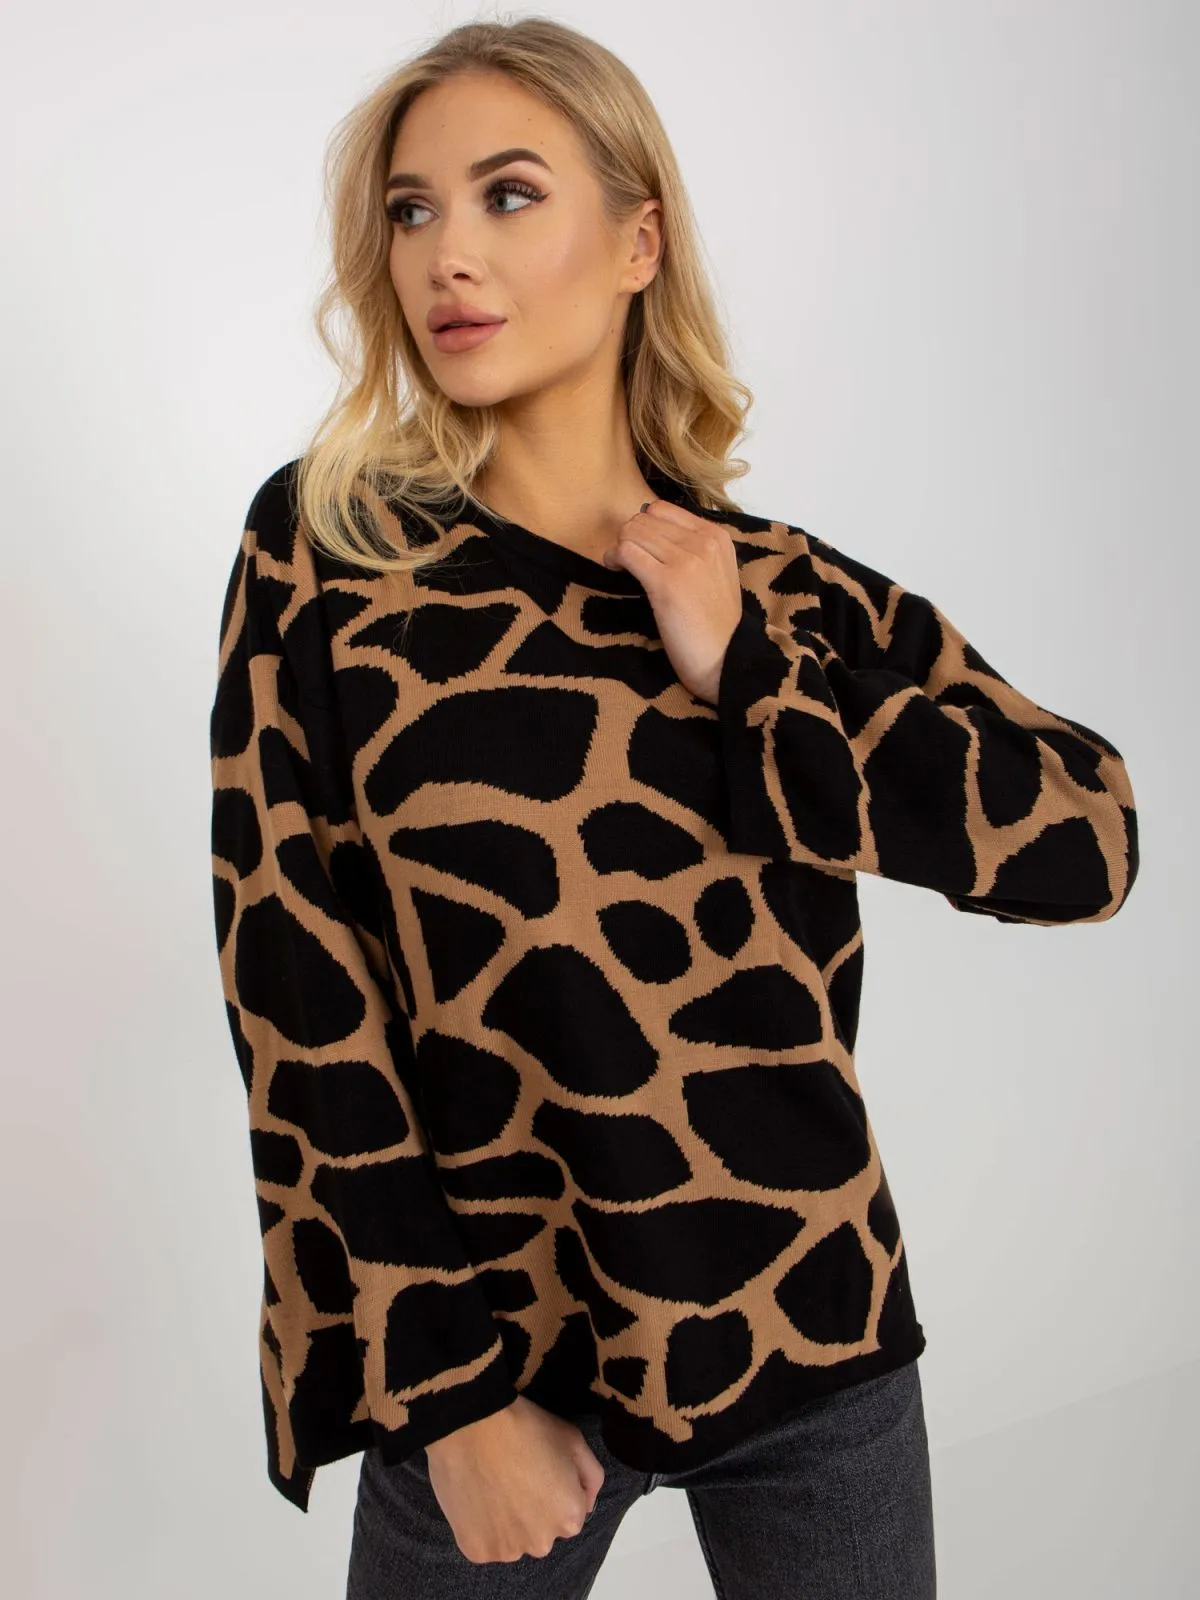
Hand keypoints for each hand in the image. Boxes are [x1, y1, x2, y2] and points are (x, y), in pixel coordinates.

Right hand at [424, 1395, 605, 1564]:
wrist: (474, 1424)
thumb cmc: (528, 1428)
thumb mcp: (575, 1441)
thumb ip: (591, 1478)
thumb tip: (587, 1504)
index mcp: (570, 1519)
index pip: (570, 1513)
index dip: (555, 1490)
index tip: (538, 1470)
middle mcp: (542, 1544)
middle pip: (542, 1531)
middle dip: (534, 1512)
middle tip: (515, 1477)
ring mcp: (507, 1551)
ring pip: (514, 1540)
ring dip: (508, 1523)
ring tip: (493, 1486)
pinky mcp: (476, 1551)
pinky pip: (485, 1544)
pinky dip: (482, 1528)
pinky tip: (477, 1498)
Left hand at [602, 498, 742, 703]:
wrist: (727, 659)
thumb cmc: (716, 625)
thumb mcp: (717, 574)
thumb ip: (694, 550)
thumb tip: (652, 534)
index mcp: (716, 536)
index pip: (663, 509)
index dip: (643, 526)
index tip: (640, 547)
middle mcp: (703, 542)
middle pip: (644, 519)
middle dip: (628, 538)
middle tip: (626, 561)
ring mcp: (686, 560)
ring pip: (632, 532)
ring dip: (619, 548)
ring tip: (619, 567)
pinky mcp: (666, 583)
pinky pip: (626, 552)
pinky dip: (613, 558)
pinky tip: (615, 570)